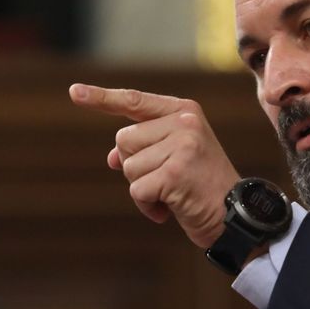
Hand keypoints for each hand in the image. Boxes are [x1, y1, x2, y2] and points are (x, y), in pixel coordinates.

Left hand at [69, 83, 240, 248]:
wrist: (235, 216)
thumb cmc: (202, 187)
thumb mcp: (175, 158)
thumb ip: (145, 148)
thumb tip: (112, 158)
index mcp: (184, 111)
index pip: (135, 101)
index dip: (102, 98)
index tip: (74, 92)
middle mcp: (184, 123)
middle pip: (124, 140)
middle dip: (136, 166)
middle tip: (166, 179)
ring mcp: (182, 146)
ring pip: (128, 167)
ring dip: (142, 189)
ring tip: (171, 194)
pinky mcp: (175, 173)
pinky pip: (137, 190)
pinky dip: (147, 206)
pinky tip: (169, 210)